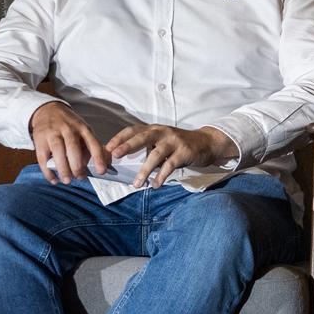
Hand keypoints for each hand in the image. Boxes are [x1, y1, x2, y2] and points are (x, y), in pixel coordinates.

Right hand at [29, 101, 107, 182]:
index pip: (92, 143)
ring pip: (57, 151)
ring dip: (63, 168)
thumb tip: (104, 166)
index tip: (101, 171)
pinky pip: (43, 157)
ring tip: (67, 180)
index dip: (98, 158)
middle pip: (73, 147)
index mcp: (83, 128)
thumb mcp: (83, 130)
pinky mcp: (40, 140)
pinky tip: (54, 180)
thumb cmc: (69, 125)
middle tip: (80, 177)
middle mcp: (68, 129)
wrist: (47, 110)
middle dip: (77, 165)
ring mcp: (52, 133)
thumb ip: (91, 146)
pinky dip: (48, 171)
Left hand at [106, 124, 234, 187]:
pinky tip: (156, 185)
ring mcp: (174, 141)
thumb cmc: (178, 145)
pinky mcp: (184, 151)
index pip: (132, 130)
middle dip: (127, 146)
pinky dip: (162, 176)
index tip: (107, 148)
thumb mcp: (161, 142)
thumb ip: (145, 148)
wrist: (206, 143)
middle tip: (114, 155)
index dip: (119, 138)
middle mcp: (162, 132)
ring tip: (137, 184)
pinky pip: (170, 165)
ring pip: (156, 154)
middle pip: (142, 137)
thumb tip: (122, 162)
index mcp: (153, 129)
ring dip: (145, 170)